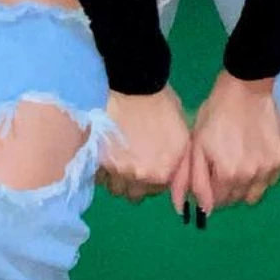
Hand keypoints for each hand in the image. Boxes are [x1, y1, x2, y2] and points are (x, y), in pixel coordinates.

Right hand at [99, 89, 193, 206]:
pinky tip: (104, 155)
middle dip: (134, 183)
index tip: (149, 168)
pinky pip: (98, 176)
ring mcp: (118, 171)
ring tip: (117, 160)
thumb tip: (170, 171)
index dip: (153, 179)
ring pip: (114, 188)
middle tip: (131, 165)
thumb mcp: (182, 134)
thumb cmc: (162, 103)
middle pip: (134, 194)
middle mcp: (142, 177)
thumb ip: (176, 159)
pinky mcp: (98, 161)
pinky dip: (100, 170)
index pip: (158, 191)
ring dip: (116, 179)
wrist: (134, 85)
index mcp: (165, 171)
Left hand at [188, 72, 279, 214]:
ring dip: (244, 187)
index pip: (216, 203)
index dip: (209, 192)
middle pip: (235, 200)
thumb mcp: (196, 145)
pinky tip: (254, 157)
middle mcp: (250, 178)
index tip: (209, 178)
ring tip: (239, 164)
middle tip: (223, 169)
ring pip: (254, 195)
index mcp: (226, 175)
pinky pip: (270, 181)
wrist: (247, 88)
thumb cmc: (216, 113)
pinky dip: (261, 176)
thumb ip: (194, 180)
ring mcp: (269, 170)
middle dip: (226, 191)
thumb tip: (196, 209)